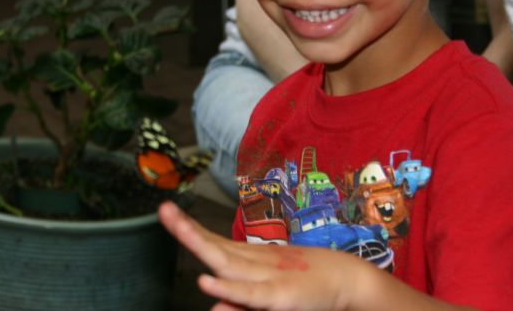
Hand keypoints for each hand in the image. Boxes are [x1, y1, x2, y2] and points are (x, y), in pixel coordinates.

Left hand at [158, 201, 378, 310]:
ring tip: (178, 227)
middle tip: (164, 210)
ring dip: (201, 245)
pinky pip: (250, 294)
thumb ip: (240, 299)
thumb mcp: (269, 293)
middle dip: (188, 229)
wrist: (348, 280)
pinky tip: (207, 281)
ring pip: (227, 263)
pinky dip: (228, 288)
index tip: (168, 212)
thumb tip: (213, 302)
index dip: (191, 228)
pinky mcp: (279, 295)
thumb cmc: (308, 284)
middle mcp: (255, 263)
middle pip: (215, 246)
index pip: (215, 243)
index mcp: (251, 260)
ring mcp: (267, 277)